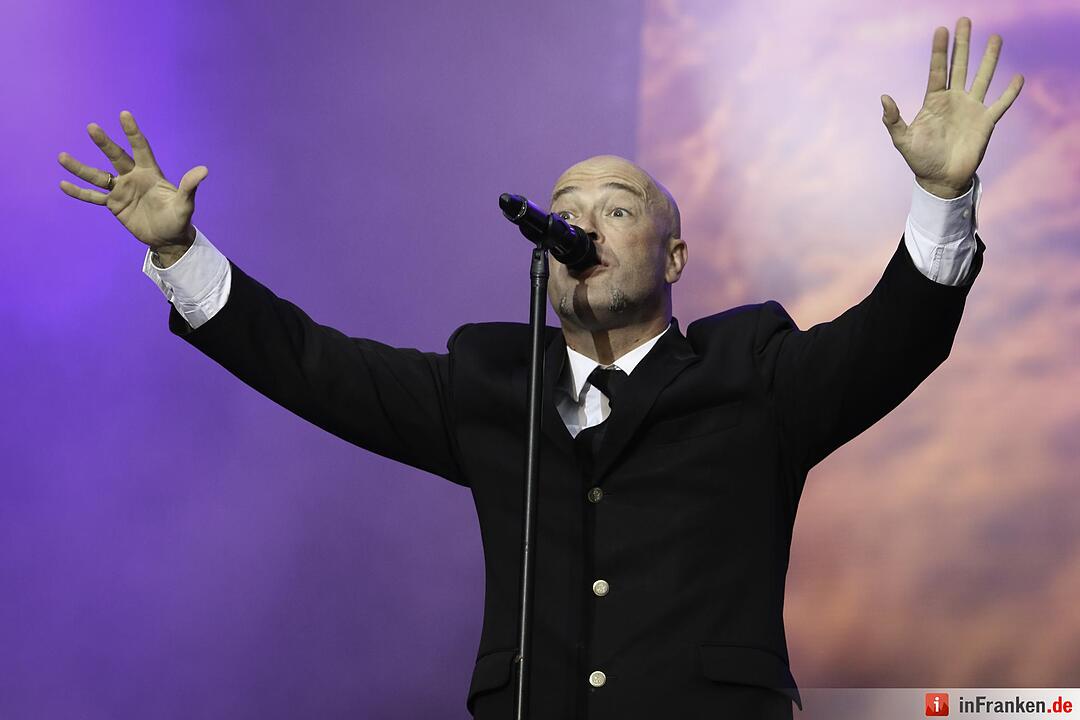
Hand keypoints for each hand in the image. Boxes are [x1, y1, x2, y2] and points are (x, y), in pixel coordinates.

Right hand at [58, 110, 207, 255]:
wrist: (168, 238)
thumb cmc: (179, 219)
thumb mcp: (185, 204)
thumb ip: (189, 186)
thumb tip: (204, 170)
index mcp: (150, 173)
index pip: (141, 148)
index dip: (133, 132)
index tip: (124, 114)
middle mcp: (133, 177)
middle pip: (116, 157)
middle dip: (104, 143)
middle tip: (92, 127)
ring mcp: (121, 190)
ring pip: (98, 176)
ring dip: (81, 168)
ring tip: (62, 156)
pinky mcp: (114, 205)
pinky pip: (93, 197)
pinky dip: (79, 192)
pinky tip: (63, 184)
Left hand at [880, 17, 1023, 197]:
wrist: (941, 180)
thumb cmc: (920, 160)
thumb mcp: (903, 140)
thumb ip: (893, 120)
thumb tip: (884, 97)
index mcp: (934, 101)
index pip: (937, 70)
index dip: (939, 51)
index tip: (941, 29)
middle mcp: (954, 100)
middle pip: (959, 66)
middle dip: (963, 44)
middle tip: (965, 20)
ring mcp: (971, 108)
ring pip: (982, 77)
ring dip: (989, 58)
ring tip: (995, 37)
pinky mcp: (986, 121)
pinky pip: (1001, 103)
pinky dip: (1010, 92)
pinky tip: (1018, 77)